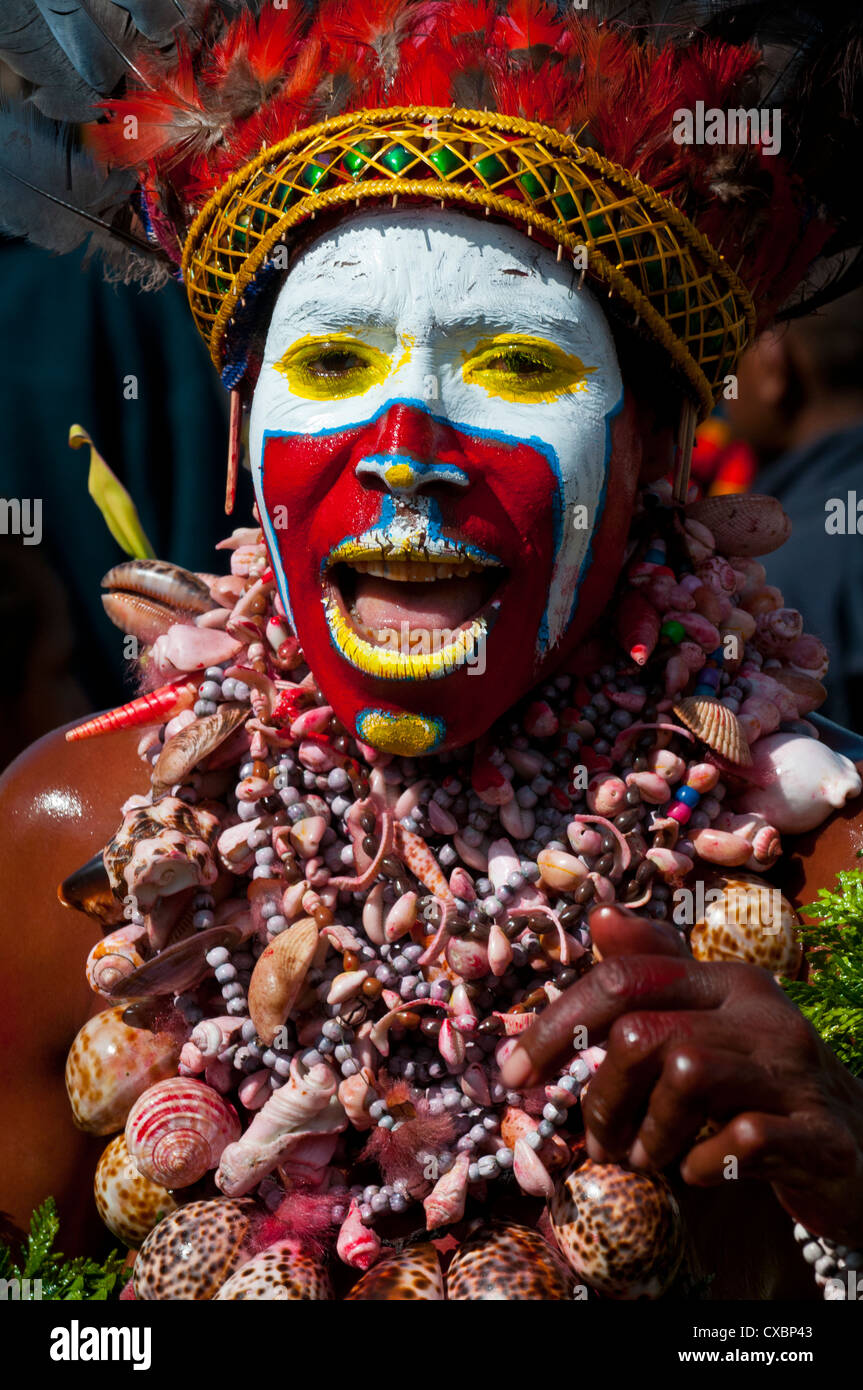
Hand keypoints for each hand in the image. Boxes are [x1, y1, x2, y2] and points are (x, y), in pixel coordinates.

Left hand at [501, 905, 862, 1244]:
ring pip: (686, 1073)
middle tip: (598, 1140)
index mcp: (726, 980)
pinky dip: (701, 1164)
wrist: (859, 1147)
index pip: (624, 977)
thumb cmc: (763, 1083)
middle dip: (601, 1095)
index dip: (556, 1024)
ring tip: (644, 1159)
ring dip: (647, 1131)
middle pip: (643, 1030)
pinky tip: (697, 1173)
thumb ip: (655, 973)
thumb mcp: (710, 1023)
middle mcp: (763, 1012)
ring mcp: (795, 1071)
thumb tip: (601, 914)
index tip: (515, 1075)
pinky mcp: (819, 1133)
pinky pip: (741, 1139)